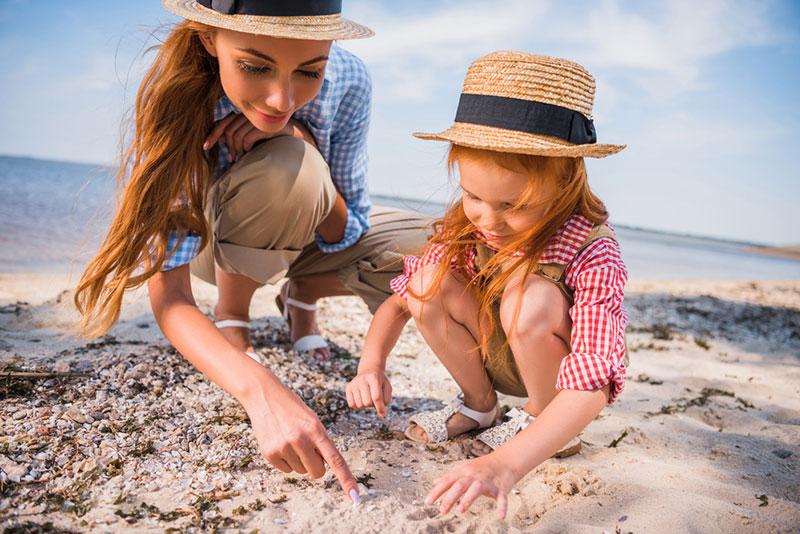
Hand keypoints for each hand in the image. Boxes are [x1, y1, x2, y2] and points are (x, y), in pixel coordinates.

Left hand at [203, 113, 316, 162]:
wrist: (294, 137)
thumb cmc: (271, 138)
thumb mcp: (251, 136)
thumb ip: (236, 135)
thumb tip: (218, 139)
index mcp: (244, 116)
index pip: (223, 123)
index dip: (212, 134)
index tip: (205, 147)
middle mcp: (250, 116)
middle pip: (228, 130)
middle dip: (227, 146)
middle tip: (231, 158)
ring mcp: (258, 120)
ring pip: (236, 135)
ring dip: (236, 149)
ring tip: (240, 159)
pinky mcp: (266, 127)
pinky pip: (248, 138)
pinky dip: (246, 148)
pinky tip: (249, 153)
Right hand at [242, 373, 359, 502]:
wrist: (264, 396)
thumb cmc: (293, 408)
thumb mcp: (312, 420)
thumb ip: (320, 442)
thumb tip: (324, 467)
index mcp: (316, 430)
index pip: (336, 460)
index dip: (347, 479)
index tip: (355, 496)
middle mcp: (300, 439)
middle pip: (317, 472)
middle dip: (316, 465)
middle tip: (308, 447)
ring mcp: (283, 447)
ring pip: (301, 471)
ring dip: (299, 459)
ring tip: (290, 438)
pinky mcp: (269, 453)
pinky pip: (286, 469)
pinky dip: (286, 460)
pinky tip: (280, 442)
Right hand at [345, 367, 391, 416]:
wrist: (369, 371)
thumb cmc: (380, 382)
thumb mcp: (387, 387)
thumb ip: (386, 400)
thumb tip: (382, 414)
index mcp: (374, 377)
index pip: (376, 397)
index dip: (380, 407)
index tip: (383, 413)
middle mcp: (362, 379)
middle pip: (367, 402)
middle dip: (373, 404)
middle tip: (374, 398)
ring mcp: (354, 383)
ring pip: (360, 405)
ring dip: (365, 405)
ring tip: (368, 396)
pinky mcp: (348, 387)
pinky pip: (352, 405)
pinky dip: (358, 405)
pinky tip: (361, 398)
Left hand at [424, 454, 517, 519]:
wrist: (505, 461)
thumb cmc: (483, 467)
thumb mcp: (464, 469)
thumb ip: (450, 477)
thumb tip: (435, 483)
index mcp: (464, 472)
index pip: (448, 481)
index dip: (437, 491)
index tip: (428, 502)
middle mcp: (474, 476)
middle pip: (460, 485)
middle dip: (450, 497)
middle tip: (442, 509)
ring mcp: (487, 481)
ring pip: (477, 489)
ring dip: (468, 498)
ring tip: (461, 509)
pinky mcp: (501, 487)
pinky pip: (501, 497)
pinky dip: (502, 506)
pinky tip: (500, 517)